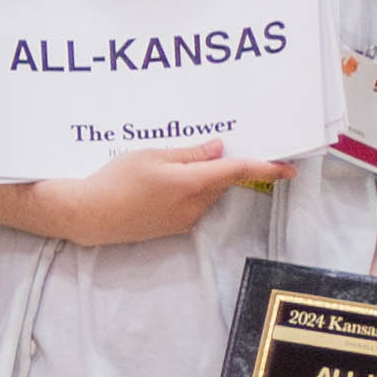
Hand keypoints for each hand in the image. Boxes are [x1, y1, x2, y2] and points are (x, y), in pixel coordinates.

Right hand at [45, 140, 274, 246]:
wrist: (88, 215)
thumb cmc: (115, 179)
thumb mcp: (152, 156)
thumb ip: (189, 153)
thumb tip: (219, 149)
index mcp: (191, 184)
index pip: (237, 173)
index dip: (265, 169)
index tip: (288, 169)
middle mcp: (193, 206)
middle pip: (222, 182)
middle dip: (224, 167)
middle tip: (214, 147)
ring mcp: (183, 220)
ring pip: (207, 194)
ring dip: (204, 179)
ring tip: (176, 163)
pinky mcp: (171, 228)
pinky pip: (193, 205)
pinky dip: (191, 191)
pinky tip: (167, 181)